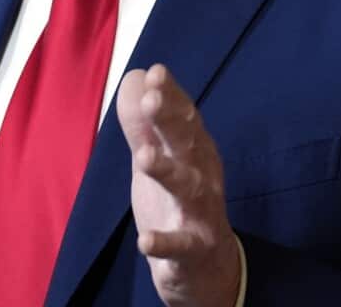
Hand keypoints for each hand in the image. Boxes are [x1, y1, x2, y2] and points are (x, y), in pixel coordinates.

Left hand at [117, 65, 240, 306]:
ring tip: (144, 158)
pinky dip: (164, 244)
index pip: (185, 117)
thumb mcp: (157, 158)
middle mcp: (203, 176)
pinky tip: (145, 241)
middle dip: (170, 121)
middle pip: (188, 144)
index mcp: (195, 151)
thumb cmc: (177, 201)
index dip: (171, 95)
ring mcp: (200, 214)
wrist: (205, 268)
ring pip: (187, 189)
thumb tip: (134, 78)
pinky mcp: (193, 250)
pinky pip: (181, 246)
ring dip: (166, 172)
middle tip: (151, 99)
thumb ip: (143, 123)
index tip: (155, 72)